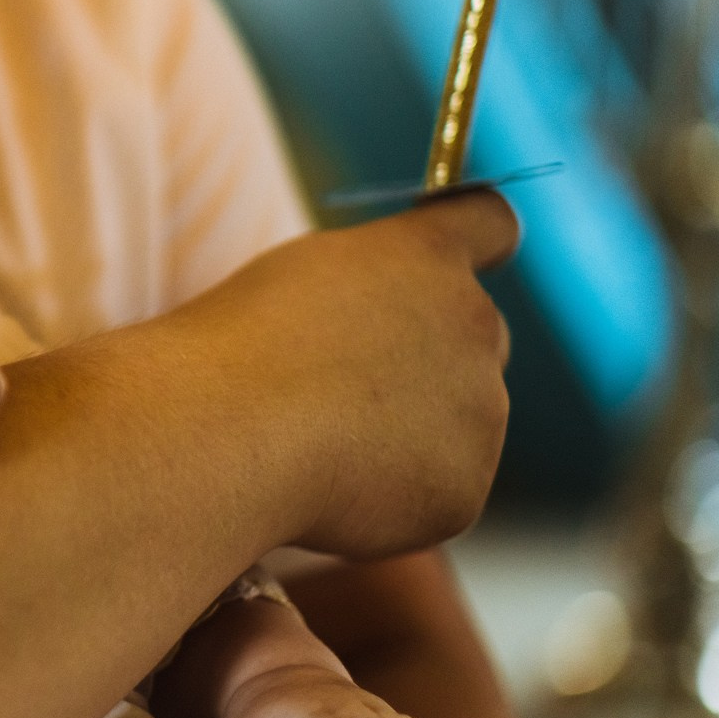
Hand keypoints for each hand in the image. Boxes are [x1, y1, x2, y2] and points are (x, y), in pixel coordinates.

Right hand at [165, 191, 519, 557]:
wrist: (227, 432)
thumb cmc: (241, 347)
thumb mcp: (305, 278)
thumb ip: (373, 286)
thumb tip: (397, 332)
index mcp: (428, 256)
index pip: (490, 223)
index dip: (479, 240)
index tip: (458, 259)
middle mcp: (474, 323)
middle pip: (478, 335)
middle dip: (432, 356)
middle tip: (350, 382)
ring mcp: (481, 411)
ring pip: (458, 419)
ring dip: (406, 429)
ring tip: (320, 437)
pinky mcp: (463, 486)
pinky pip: (437, 488)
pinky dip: (395, 494)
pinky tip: (333, 485)